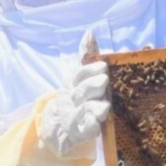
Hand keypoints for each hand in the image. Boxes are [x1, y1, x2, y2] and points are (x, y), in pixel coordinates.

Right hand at [40, 30, 109, 157]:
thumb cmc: (78, 98)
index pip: (77, 75)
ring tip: (105, 106)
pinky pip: (83, 130)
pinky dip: (89, 126)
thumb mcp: (80, 77)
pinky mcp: (78, 133)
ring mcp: (72, 117)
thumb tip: (89, 32)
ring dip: (93, 106)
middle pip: (80, 92)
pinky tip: (96, 124)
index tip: (103, 65)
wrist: (61, 128)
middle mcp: (70, 99)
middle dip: (92, 85)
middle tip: (104, 80)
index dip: (89, 69)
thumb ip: (86, 56)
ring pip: (82, 110)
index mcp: (72, 84)